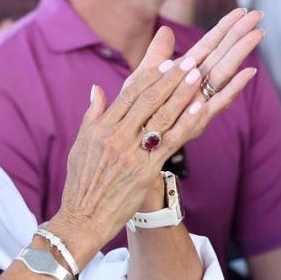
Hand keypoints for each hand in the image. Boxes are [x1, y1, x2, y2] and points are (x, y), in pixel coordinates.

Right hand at [49, 9, 263, 252]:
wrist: (82, 219)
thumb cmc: (81, 185)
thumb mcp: (80, 146)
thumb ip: (92, 116)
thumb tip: (97, 89)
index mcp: (100, 129)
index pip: (128, 94)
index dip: (150, 75)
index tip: (166, 60)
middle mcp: (115, 137)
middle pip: (147, 99)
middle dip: (170, 78)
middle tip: (189, 60)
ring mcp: (130, 153)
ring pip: (161, 116)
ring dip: (182, 93)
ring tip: (198, 75)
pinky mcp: (145, 170)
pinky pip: (170, 141)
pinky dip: (186, 122)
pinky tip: (200, 108)